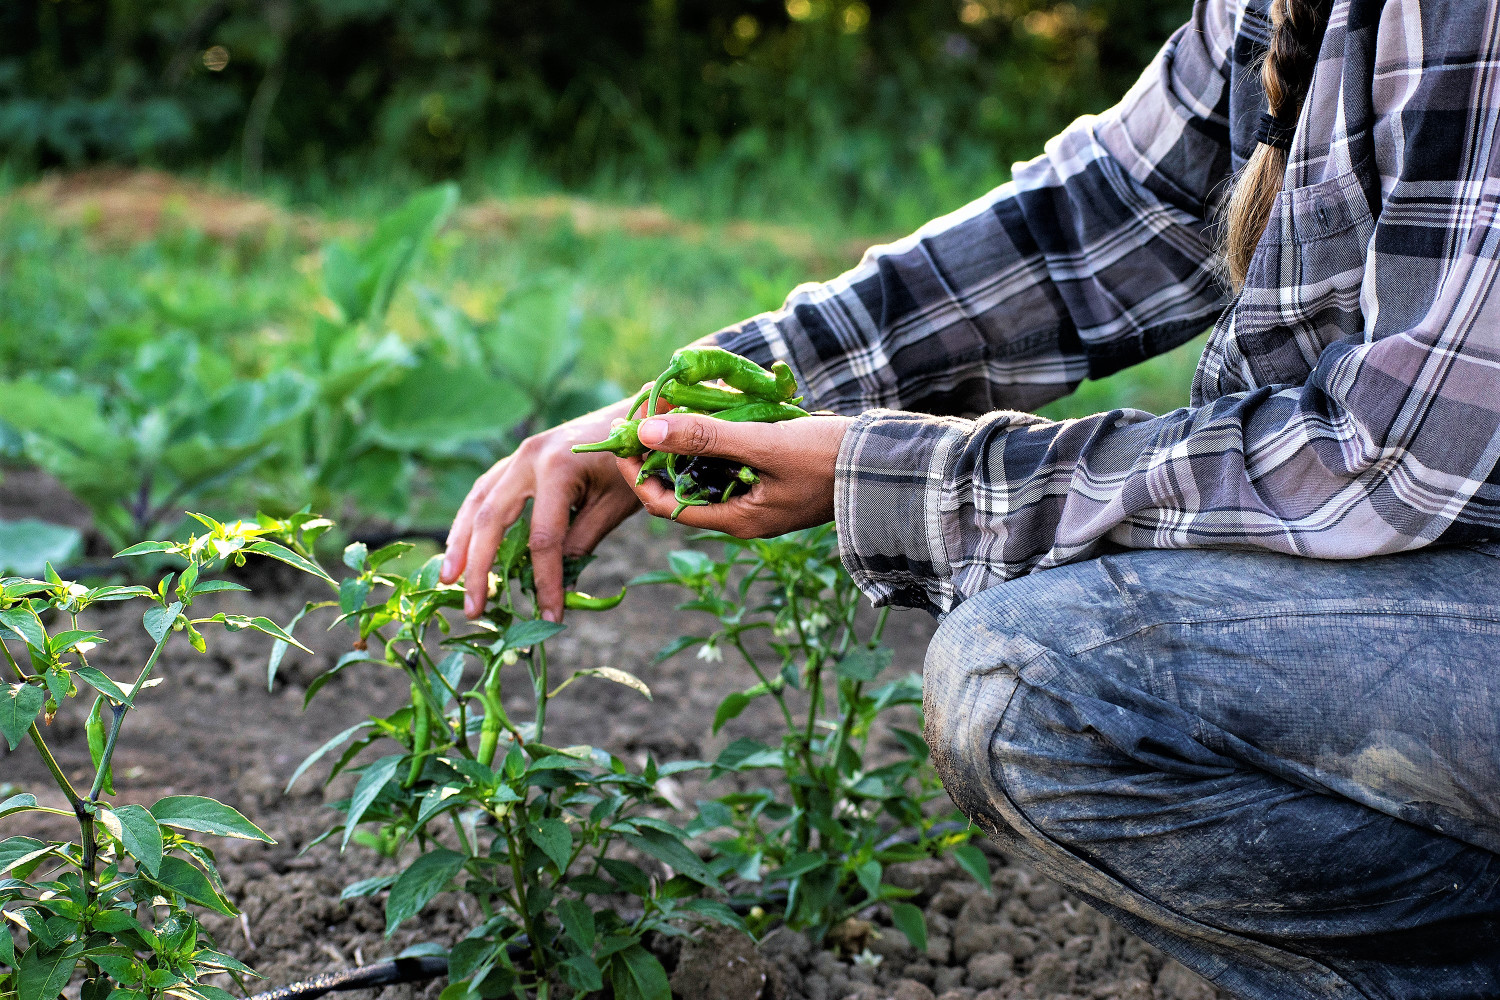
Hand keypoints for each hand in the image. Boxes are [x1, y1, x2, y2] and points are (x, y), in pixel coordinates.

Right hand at [441, 398, 643, 620]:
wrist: (639, 416)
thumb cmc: (636, 459)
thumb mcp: (616, 503)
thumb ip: (582, 539)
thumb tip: (558, 582)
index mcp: (557, 467)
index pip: (543, 539)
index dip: (545, 581)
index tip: (550, 617)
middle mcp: (528, 457)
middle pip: (492, 520)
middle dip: (480, 567)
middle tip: (474, 609)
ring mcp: (519, 455)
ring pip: (478, 502)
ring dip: (460, 543)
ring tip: (448, 580)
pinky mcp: (519, 459)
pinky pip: (486, 492)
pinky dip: (471, 521)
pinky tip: (462, 546)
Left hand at [617, 413, 853, 536]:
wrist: (889, 463)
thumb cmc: (829, 458)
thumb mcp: (763, 443)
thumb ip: (705, 437)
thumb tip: (646, 431)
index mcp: (737, 520)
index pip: (665, 505)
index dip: (638, 472)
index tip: (626, 436)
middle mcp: (743, 515)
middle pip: (683, 485)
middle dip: (663, 448)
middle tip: (654, 406)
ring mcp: (760, 498)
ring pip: (707, 469)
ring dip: (692, 437)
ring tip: (683, 399)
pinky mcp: (774, 479)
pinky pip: (732, 459)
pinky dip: (719, 435)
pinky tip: (720, 406)